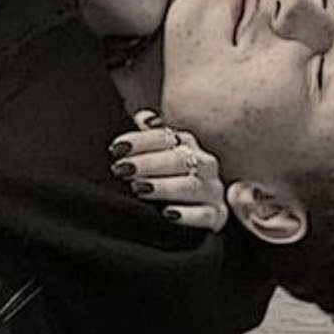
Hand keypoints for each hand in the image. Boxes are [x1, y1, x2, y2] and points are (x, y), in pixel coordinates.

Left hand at [108, 110, 228, 231]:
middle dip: (148, 164)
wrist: (194, 210)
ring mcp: (212, 190)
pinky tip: (168, 213)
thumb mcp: (157, 157)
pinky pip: (206, 215)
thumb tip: (143, 117)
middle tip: (122, 169)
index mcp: (187, 145)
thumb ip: (150, 137)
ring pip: (191, 185)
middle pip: (178, 159)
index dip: (140, 141)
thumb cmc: (169, 179)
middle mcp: (203, 164)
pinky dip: (188, 215)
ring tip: (140, 188)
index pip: (165, 137)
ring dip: (165, 187)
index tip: (117, 148)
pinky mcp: (217, 216)